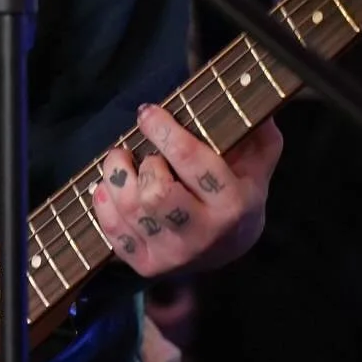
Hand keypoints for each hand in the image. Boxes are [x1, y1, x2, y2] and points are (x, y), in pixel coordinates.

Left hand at [92, 103, 282, 279]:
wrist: (230, 246)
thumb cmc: (239, 191)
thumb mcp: (257, 161)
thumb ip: (256, 132)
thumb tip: (250, 95)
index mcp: (233, 205)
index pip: (190, 161)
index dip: (162, 129)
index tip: (148, 112)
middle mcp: (203, 235)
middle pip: (154, 194)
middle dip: (143, 163)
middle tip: (143, 153)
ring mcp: (174, 254)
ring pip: (129, 208)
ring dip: (115, 175)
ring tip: (121, 162)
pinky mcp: (147, 265)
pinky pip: (112, 230)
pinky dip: (103, 202)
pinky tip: (110, 187)